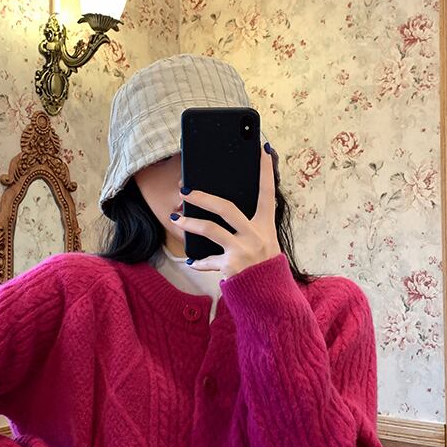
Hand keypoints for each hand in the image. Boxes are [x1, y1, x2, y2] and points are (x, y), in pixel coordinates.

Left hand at [171, 142, 279, 278]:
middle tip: (185, 190)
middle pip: (226, 207)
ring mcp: (243, 250)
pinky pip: (209, 261)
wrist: (270, 298)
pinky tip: (191, 260)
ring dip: (190, 223)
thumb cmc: (264, 267)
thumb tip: (222, 211)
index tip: (263, 148)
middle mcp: (256, 235)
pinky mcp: (232, 267)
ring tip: (177, 218)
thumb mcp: (265, 244)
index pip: (267, 192)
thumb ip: (249, 228)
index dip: (265, 170)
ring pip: (210, 230)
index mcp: (266, 226)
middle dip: (203, 197)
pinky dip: (199, 262)